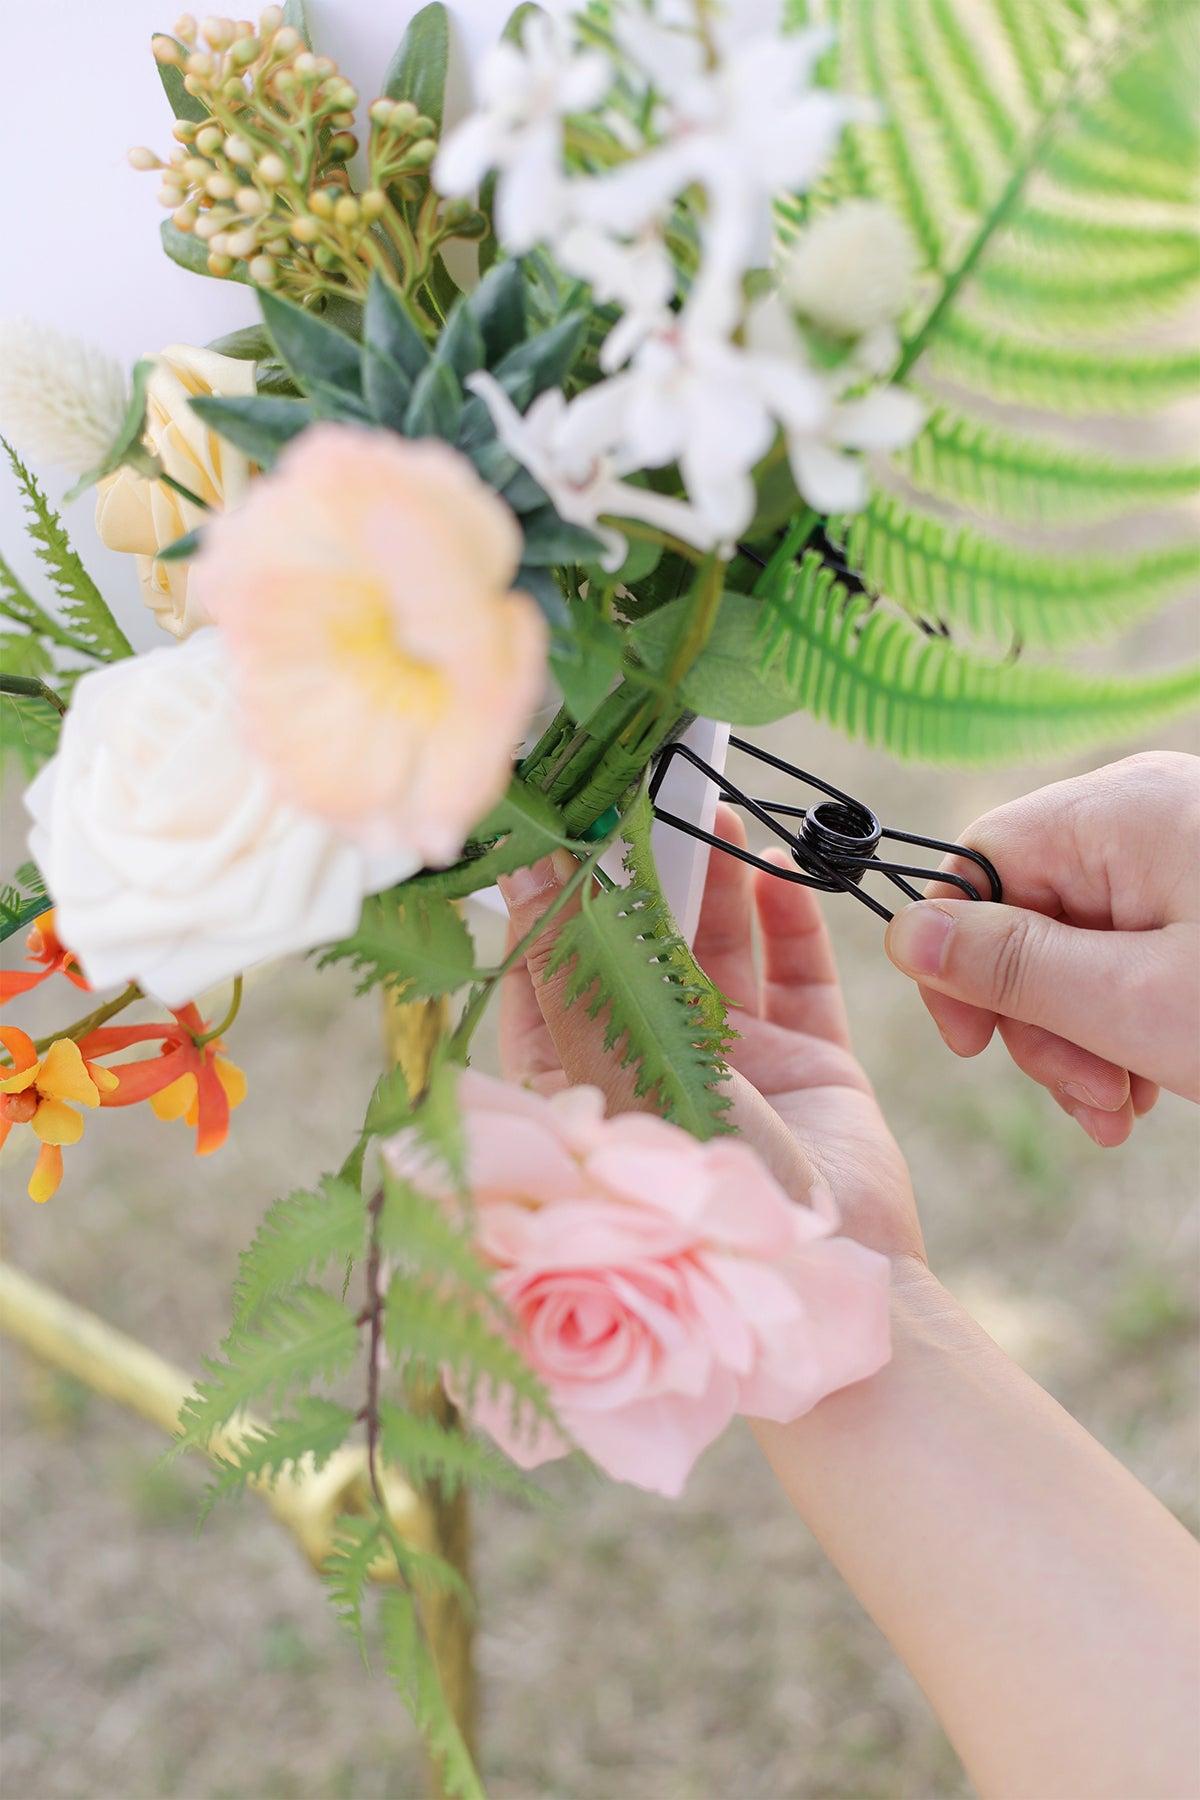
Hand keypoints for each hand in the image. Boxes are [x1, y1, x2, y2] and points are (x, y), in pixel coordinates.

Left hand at [498, 804, 921, 1264]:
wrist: (820, 1275)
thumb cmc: (686, 1189)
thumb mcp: (607, 1065)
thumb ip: (568, 963)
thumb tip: (518, 867)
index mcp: (581, 1083)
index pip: (548, 972)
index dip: (548, 896)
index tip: (552, 818)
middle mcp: (652, 1068)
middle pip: (639, 948)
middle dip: (640, 870)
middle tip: (644, 788)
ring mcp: (736, 1065)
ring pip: (720, 949)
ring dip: (715, 879)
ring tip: (711, 804)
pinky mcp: (812, 1065)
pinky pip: (799, 975)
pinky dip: (790, 917)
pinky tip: (779, 861)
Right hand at [884, 751, 1199, 1144]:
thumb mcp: (1138, 1002)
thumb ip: (1010, 968)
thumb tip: (905, 933)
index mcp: (1117, 810)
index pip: (977, 865)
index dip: (957, 962)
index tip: (973, 1046)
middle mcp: (1143, 812)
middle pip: (1028, 914)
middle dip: (1041, 1022)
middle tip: (1092, 1103)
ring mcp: (1182, 850)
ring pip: (1080, 944)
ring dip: (1085, 1038)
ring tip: (1126, 1111)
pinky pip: (1134, 948)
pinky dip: (1131, 1019)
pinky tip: (1154, 1084)